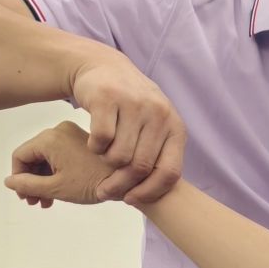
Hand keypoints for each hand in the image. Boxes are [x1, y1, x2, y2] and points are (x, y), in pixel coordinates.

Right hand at [4, 120, 124, 206]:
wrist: (129, 180)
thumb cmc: (92, 183)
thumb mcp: (56, 188)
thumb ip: (28, 185)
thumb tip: (9, 182)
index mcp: (49, 138)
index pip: (20, 156)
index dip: (18, 178)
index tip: (24, 196)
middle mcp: (59, 130)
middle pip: (33, 156)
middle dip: (31, 181)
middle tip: (35, 202)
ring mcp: (72, 134)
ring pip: (47, 157)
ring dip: (43, 179)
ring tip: (46, 201)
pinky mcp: (83, 140)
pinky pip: (61, 155)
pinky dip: (56, 172)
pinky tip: (58, 191)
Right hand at [65, 51, 187, 204]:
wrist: (103, 67)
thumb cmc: (131, 106)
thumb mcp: (154, 126)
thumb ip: (159, 154)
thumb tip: (157, 194)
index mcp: (175, 127)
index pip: (169, 172)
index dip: (150, 192)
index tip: (132, 200)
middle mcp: (159, 114)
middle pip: (140, 168)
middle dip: (120, 185)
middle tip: (106, 189)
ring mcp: (134, 104)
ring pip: (119, 157)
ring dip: (106, 164)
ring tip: (103, 157)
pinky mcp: (107, 98)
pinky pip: (100, 140)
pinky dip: (94, 148)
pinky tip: (93, 142)